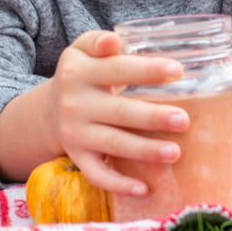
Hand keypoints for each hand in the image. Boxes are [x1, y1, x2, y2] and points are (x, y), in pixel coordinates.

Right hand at [0, 30, 190, 195]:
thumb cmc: (80, 75)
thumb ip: (98, 41)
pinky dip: (119, 185)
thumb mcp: (80, 51)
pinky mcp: (78, 158)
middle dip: (151, 117)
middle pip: (118, 111)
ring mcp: (76, 134)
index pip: (116, 69)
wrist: (48, 111)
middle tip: (183, 120)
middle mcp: (75, 104)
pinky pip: (98, 175)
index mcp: (79, 72)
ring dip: (144, 151)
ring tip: (175, 152)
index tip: (177, 71)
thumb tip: (114, 41)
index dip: (146, 71)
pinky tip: (145, 189)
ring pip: (113, 144)